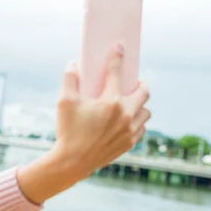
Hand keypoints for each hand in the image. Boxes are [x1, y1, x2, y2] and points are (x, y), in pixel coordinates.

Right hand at [15, 42, 149, 204]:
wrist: (72, 162)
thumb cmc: (67, 131)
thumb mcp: (64, 102)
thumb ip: (70, 79)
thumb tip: (74, 64)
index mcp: (110, 101)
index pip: (116, 71)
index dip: (117, 56)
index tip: (120, 47)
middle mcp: (125, 114)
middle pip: (144, 91)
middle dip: (139, 84)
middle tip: (131, 83)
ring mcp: (129, 130)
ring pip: (146, 111)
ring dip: (140, 104)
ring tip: (129, 103)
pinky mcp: (129, 143)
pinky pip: (141, 128)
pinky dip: (137, 121)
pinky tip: (128, 120)